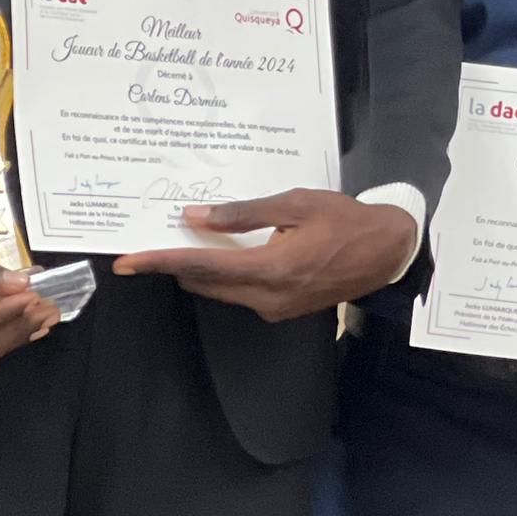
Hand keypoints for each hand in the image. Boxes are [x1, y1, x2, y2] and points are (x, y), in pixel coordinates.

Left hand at [114, 191, 416, 321]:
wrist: (388, 250)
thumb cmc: (346, 220)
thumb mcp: (296, 204)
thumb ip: (243, 213)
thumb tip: (196, 218)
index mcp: (272, 269)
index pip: (202, 267)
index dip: (161, 262)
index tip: (128, 260)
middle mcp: (268, 297)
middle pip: (204, 284)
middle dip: (173, 266)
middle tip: (144, 249)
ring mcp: (276, 308)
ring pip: (221, 291)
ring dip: (198, 272)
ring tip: (178, 249)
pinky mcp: (283, 311)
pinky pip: (241, 294)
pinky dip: (224, 277)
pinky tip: (221, 257)